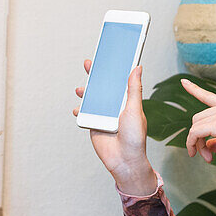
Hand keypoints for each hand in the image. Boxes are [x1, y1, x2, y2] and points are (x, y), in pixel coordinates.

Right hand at [74, 62, 157, 195]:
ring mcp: (103, 115)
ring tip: (81, 89)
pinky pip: (83, 114)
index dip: (114, 68)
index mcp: (126, 100)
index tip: (108, 55)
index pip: (119, 80)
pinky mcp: (93, 124)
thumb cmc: (135, 137)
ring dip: (85, 91)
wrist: (125, 161)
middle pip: (103, 86)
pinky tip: (78, 109)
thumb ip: (133, 89)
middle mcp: (114, 106)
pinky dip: (78, 110)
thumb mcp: (135, 109)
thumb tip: (137, 67)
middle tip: (89, 63)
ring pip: (91, 98)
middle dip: (95, 75)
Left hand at [181, 79, 215, 162]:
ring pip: (195, 127)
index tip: (184, 82)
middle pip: (198, 119)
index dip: (194, 89)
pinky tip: (205, 157)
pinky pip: (195, 133)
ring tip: (207, 158)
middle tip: (206, 155)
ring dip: (197, 144)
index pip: (208, 96)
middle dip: (197, 138)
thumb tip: (208, 146)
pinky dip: (194, 145)